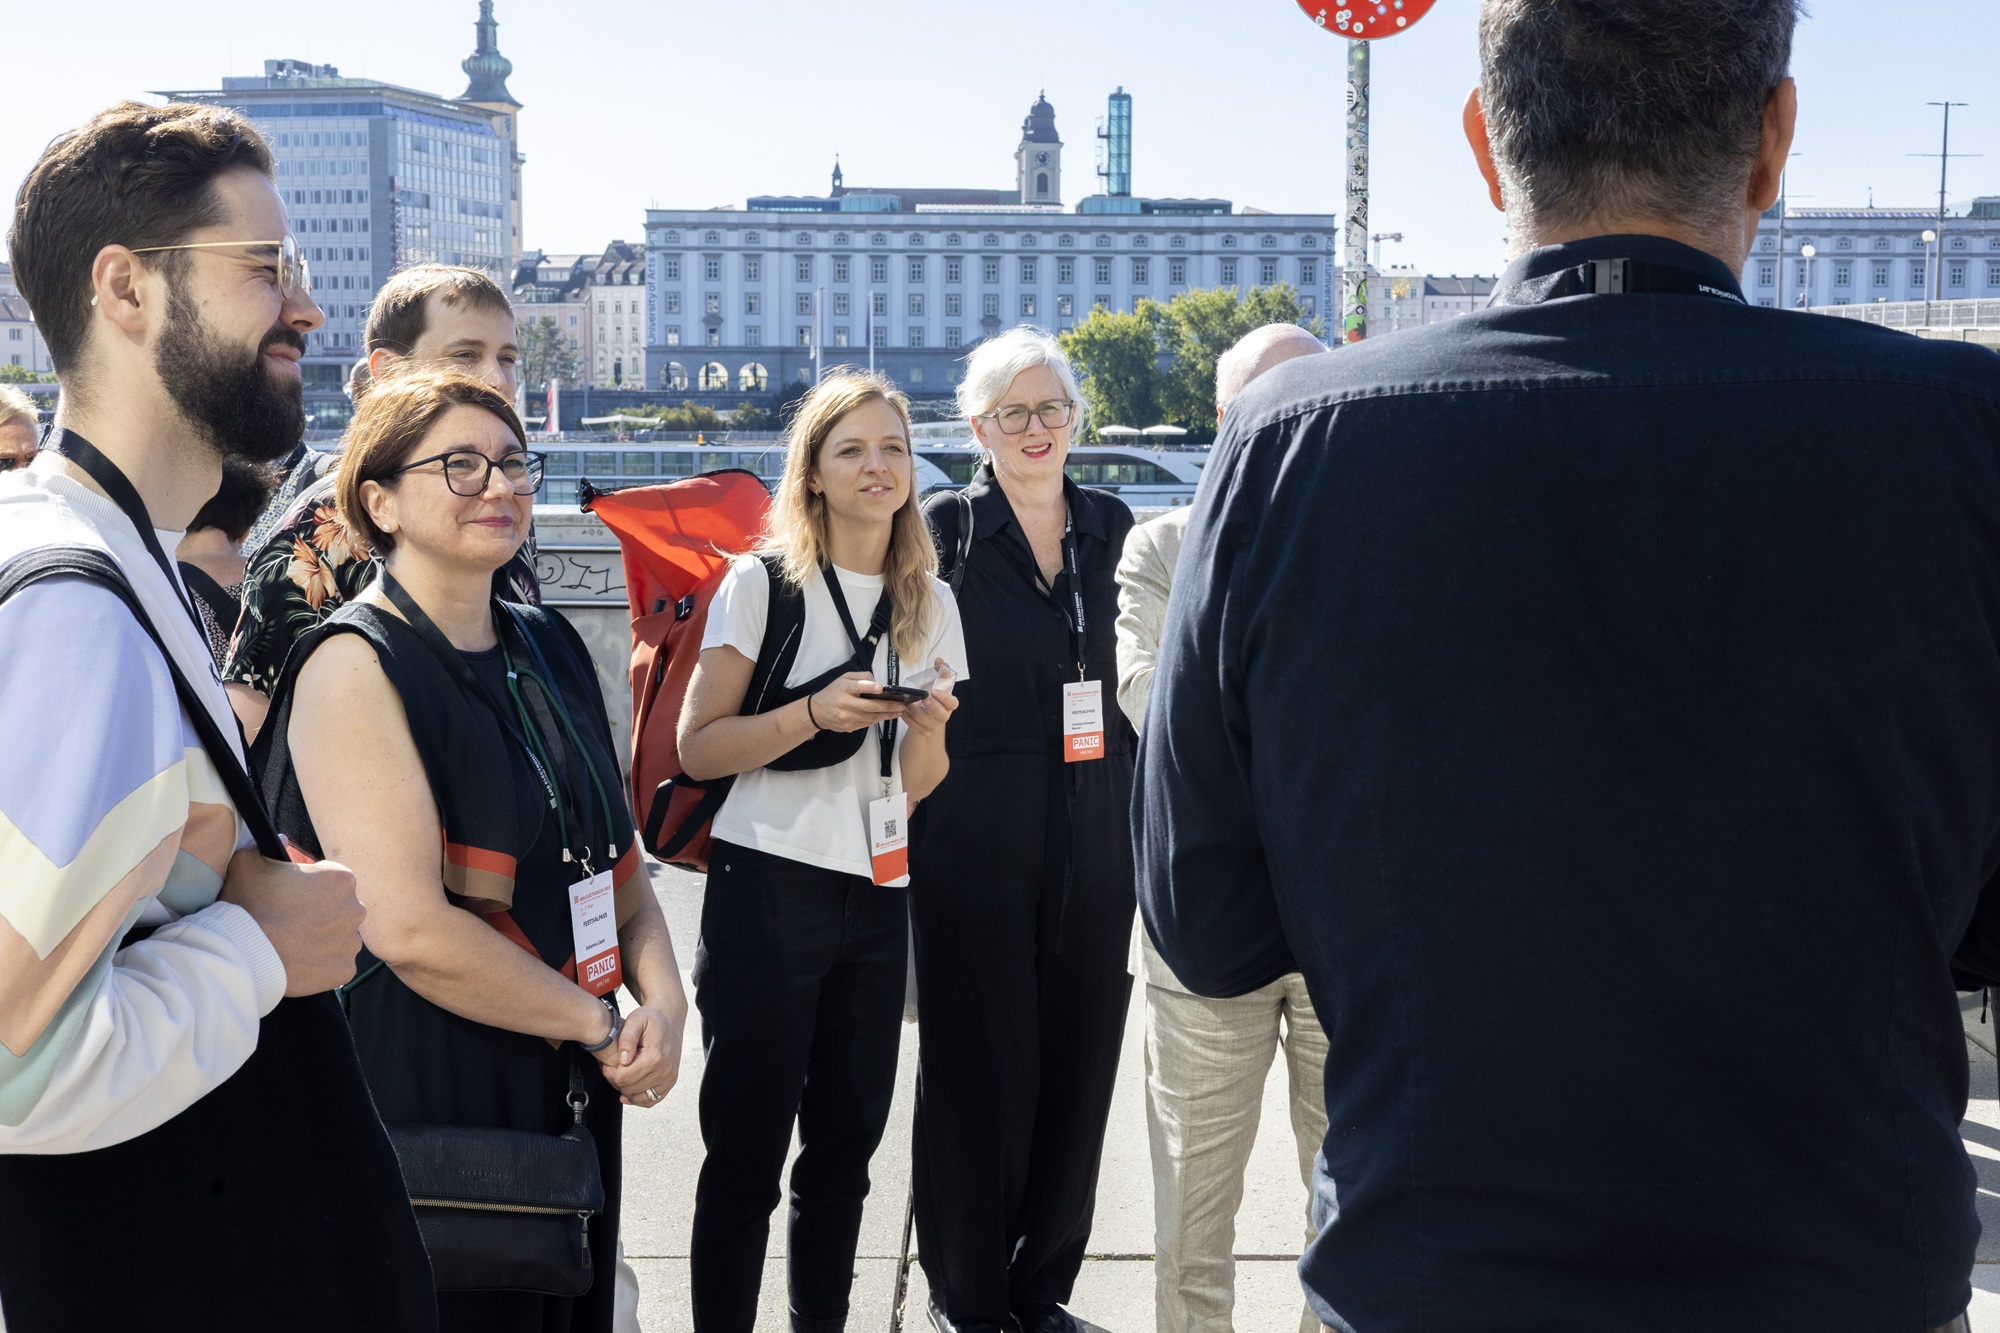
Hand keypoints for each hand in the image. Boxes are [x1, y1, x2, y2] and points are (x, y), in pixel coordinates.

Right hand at [220, 848, 364, 997]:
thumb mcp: (248, 863)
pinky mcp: (345, 970)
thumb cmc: (247, 905)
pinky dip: (322, 965)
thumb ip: (266, 845)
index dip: (310, 888)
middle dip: (321, 913)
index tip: (292, 898)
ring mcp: (352, 942)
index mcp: (341, 879)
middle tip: (292, 922)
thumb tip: (282, 839)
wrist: (243, 953)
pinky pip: (337, 964)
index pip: (331, 880)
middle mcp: (356, 909)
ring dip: (323, 939)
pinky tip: (299, 962)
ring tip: (293, 944)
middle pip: (341, 909)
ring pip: (341, 937)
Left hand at [592, 1002, 687, 1108]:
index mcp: (655, 1057)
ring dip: (626, 1089)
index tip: (606, 1064)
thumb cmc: (651, 1019)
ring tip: (622, 1075)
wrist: (669, 1020)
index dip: (609, 1073)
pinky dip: (638, 1098)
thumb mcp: (635, 1020)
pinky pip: (651, 1100)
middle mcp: (665, 1070)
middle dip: (616, 1081)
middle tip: (612, 1069)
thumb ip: (627, 1039)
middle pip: (629, 1089)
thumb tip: (623, 1060)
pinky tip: (630, 1088)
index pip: (623, 1078)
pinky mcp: (670, 1082)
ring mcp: (669, 1078)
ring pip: (639, 1098)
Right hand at [809, 672, 907, 733]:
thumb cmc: (833, 692)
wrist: (816, 712)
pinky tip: (885, 716)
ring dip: (887, 715)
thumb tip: (876, 683)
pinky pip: (867, 724)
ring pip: (871, 717)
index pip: (858, 687)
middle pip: (870, 706)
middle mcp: (845, 704)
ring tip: (898, 712)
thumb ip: (860, 677)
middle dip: (888, 706)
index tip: (882, 688)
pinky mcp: (849, 727)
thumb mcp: (843, 678)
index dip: (870, 688)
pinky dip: (877, 719)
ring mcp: (847, 717)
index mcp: (844, 688)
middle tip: (901, 705)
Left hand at [900, 659, 958, 737]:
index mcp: (949, 705)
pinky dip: (907, 717)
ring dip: (914, 710)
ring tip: (907, 702)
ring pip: (924, 720)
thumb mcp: (938, 683)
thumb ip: (940, 671)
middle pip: (940, 715)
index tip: (934, 691)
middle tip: (922, 698)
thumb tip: (939, 660)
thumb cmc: (934, 696)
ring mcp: (934, 725)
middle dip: (931, 706)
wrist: (928, 715)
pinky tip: (902, 710)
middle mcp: (944, 716)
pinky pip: (914, 726)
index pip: (953, 703)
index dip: (945, 698)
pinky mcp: (923, 731)